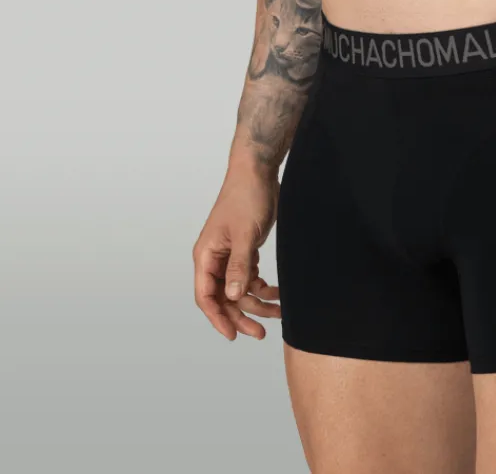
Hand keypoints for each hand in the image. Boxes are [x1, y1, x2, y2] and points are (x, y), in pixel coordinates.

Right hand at [193, 166, 282, 340]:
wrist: (258, 171)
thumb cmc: (245, 197)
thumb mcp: (245, 234)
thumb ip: (239, 266)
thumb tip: (233, 297)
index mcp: (206, 255)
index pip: (206, 296)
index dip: (218, 318)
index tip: (233, 335)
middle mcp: (214, 259)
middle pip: (224, 298)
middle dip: (241, 315)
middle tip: (260, 333)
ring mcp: (230, 255)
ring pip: (239, 290)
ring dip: (257, 302)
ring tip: (279, 313)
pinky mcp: (245, 250)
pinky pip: (250, 277)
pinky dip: (263, 287)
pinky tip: (278, 294)